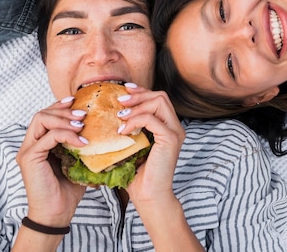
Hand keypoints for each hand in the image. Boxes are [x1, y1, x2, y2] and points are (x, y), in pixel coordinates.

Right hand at [16, 98, 86, 226]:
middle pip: (42, 114)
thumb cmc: (67, 189)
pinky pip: (48, 137)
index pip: (45, 115)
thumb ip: (80, 143)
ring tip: (82, 124)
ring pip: (41, 119)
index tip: (77, 101)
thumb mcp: (76, 160)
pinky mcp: (29, 159)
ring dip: (64, 119)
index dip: (60, 106)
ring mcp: (27, 151)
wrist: (57, 214)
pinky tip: (81, 142)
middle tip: (83, 113)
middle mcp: (29, 145)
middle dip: (63, 110)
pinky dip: (66, 135)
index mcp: (38, 143)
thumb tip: (100, 126)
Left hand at [116, 86, 184, 207]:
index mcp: (168, 126)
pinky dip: (136, 120)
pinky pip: (152, 119)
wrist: (148, 196)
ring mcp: (175, 131)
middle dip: (139, 94)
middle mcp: (175, 126)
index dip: (141, 91)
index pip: (158, 98)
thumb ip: (130, 127)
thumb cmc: (138, 174)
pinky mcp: (170, 139)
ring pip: (159, 102)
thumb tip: (111, 111)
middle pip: (160, 96)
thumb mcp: (132, 144)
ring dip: (137, 105)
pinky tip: (123, 129)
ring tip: (120, 115)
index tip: (124, 90)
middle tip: (120, 101)